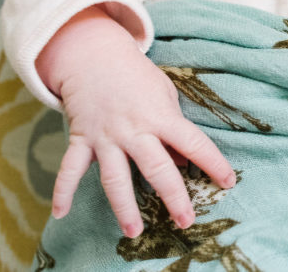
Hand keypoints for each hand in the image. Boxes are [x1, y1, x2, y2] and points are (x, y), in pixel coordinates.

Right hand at [36, 6, 234, 236]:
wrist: (95, 56)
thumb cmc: (137, 77)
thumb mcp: (165, 97)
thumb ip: (174, 132)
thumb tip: (185, 165)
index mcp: (161, 117)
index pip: (194, 143)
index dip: (213, 163)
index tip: (228, 182)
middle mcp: (134, 130)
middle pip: (157, 168)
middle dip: (173, 196)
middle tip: (186, 221)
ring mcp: (106, 137)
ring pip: (115, 177)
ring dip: (124, 206)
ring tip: (134, 231)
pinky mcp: (81, 139)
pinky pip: (70, 168)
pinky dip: (62, 190)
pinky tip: (60, 213)